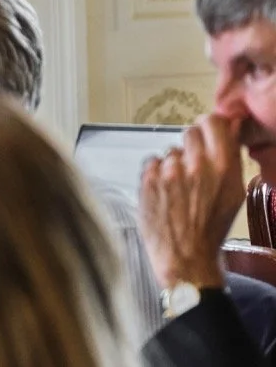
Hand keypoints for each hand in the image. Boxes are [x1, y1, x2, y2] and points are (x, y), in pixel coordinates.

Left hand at [138, 113, 242, 289]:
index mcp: (223, 168)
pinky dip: (155, 174)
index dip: (209, 127)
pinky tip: (163, 193)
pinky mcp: (148, 178)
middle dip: (191, 148)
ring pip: (170, 151)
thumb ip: (230, 157)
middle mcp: (197, 165)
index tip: (207, 135)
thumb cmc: (211, 229)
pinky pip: (152, 162)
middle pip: (189, 132)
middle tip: (191, 169)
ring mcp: (169, 171)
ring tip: (177, 190)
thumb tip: (232, 125)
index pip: (214, 122)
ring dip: (173, 164)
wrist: (185, 258)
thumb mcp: (233, 194)